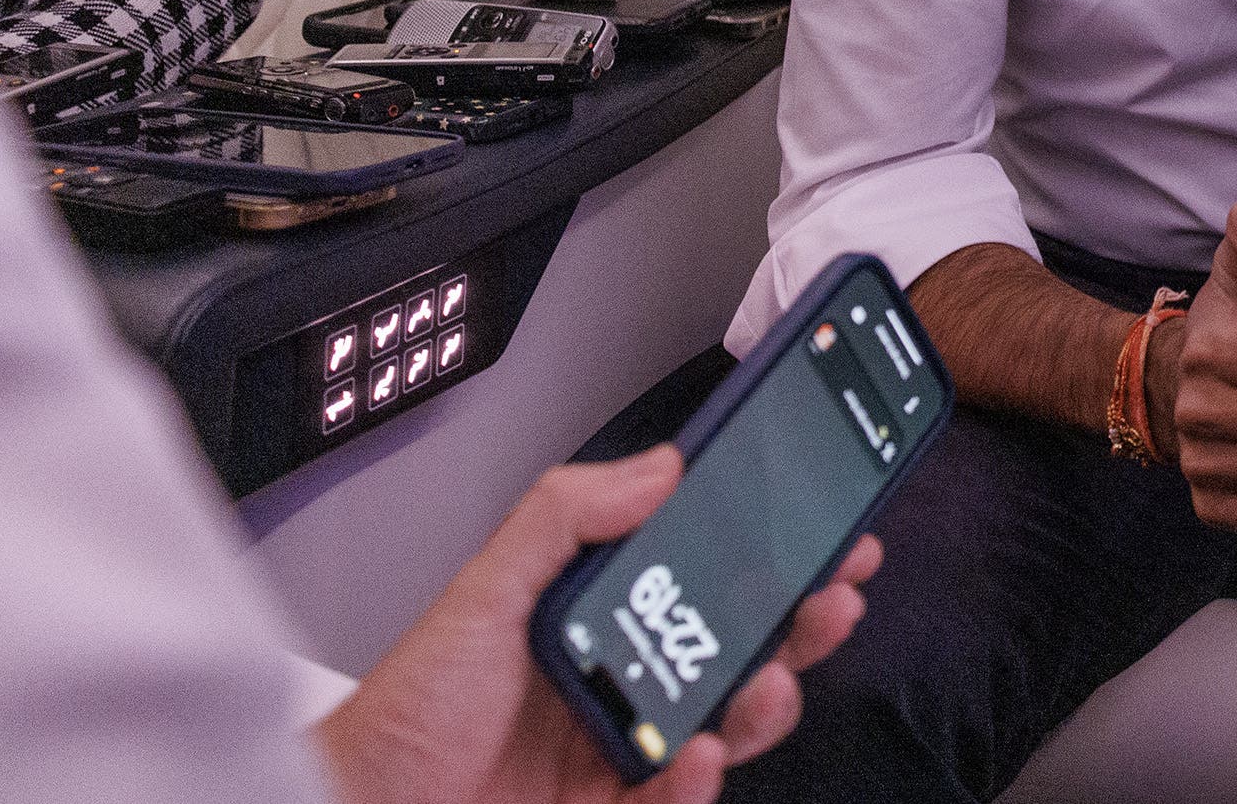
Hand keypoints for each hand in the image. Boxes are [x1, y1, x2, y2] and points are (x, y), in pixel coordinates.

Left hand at [313, 446, 878, 803]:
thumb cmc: (402, 717)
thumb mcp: (482, 591)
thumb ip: (563, 516)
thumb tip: (657, 465)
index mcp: (601, 612)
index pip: (706, 566)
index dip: (773, 542)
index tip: (822, 516)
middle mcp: (623, 676)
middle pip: (744, 641)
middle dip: (803, 614)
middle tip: (834, 590)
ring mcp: (623, 746)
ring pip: (733, 718)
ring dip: (768, 698)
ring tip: (767, 682)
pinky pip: (680, 795)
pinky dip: (700, 779)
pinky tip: (696, 756)